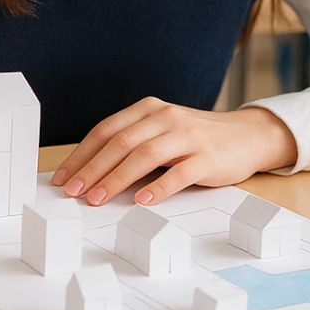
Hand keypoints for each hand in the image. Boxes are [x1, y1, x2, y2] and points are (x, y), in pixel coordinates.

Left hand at [49, 98, 297, 207]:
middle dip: (92, 168)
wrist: (246, 136)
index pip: (106, 130)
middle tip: (72, 192)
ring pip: (145, 155)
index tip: (62, 178)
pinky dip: (158, 187)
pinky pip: (179, 172)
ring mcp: (187, 135)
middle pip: (121, 142)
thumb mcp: (162, 131)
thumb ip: (133, 144)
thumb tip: (90, 173)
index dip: (81, 154)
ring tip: (97, 199)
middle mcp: (165, 117)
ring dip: (117, 179)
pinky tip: (141, 201)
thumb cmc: (196, 139)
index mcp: (149, 109)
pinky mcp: (207, 157)